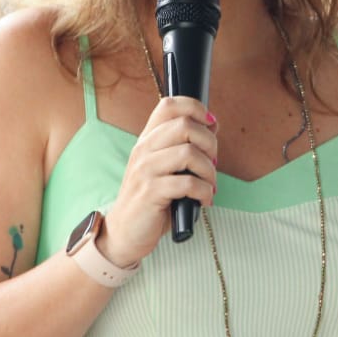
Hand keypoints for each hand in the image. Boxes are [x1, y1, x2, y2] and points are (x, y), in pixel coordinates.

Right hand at [102, 96, 217, 265]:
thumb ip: (184, 145)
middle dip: (210, 143)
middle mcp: (144, 150)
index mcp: (148, 139)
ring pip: (189, 153)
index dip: (195, 107)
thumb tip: (212, 124)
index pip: (169, 105)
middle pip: (185, 125)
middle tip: (213, 163)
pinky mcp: (150, 192)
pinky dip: (205, 191)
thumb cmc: (152, 199)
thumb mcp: (166, 167)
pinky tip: (204, 199)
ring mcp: (145, 170)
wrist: (125, 232)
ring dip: (209, 170)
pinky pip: (188, 183)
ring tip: (210, 185)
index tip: (211, 124)